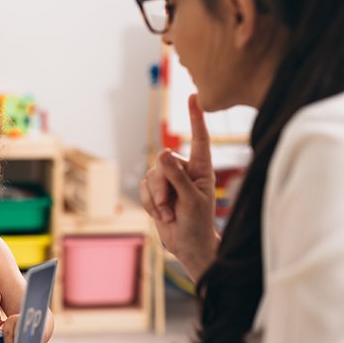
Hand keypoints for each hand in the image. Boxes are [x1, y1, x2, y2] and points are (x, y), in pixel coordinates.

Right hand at [140, 94, 218, 281]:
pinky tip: (161, 216)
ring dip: (156, 200)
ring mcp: (168, 180)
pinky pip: (142, 188)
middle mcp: (184, 170)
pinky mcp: (154, 191)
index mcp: (201, 169)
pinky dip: (149, 204)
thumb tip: (163, 153)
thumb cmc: (198, 224)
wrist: (188, 246)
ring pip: (150, 176)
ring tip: (169, 215)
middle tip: (171, 208)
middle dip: (162, 188)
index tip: (194, 96)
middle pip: (163, 163)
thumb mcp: (192, 200)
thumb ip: (177, 177)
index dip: (196, 118)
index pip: (199, 139)